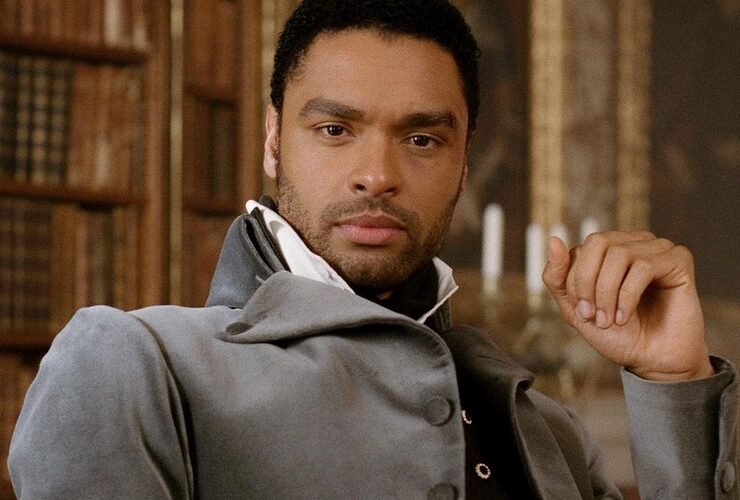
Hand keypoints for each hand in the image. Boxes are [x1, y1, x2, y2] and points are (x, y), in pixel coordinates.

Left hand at [542, 231, 713, 381]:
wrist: (652, 362)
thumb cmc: (617, 334)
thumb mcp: (575, 308)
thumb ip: (557, 276)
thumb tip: (553, 239)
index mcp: (609, 249)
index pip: (580, 249)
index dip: (575, 281)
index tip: (583, 313)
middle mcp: (634, 243)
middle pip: (598, 242)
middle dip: (588, 282)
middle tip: (592, 315)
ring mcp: (658, 248)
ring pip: (620, 254)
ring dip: (608, 292)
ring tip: (609, 320)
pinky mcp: (679, 260)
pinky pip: (645, 266)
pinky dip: (628, 295)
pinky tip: (626, 317)